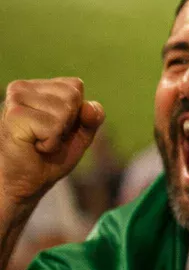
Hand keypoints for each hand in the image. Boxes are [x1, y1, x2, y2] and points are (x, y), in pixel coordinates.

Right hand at [0, 78, 104, 205]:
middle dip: (68, 123)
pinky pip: (53, 126)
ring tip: (39, 141)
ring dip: (57, 134)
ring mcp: (15, 100)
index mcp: (36, 87)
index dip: (76, 113)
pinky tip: (33, 145)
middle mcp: (22, 88)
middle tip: (47, 137)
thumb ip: (92, 117)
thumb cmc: (49, 157)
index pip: (76, 86)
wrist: (25, 183)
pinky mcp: (14, 115)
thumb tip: (89, 107)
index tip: (56, 128)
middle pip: (72, 96)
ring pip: (64, 110)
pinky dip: (50, 142)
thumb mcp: (80, 134)